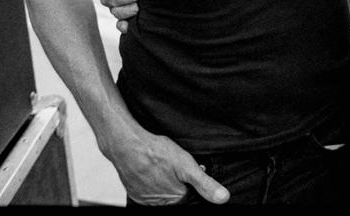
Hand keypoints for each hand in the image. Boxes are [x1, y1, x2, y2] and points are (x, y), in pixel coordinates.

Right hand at [105, 124, 228, 204]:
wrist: (126, 145)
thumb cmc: (155, 152)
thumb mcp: (186, 165)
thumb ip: (205, 183)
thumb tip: (223, 198)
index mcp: (175, 199)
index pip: (190, 194)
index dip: (191, 181)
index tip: (189, 168)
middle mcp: (160, 203)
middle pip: (176, 194)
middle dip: (179, 181)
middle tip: (175, 164)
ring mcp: (145, 199)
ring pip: (162, 192)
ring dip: (166, 181)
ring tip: (163, 164)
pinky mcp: (134, 193)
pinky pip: (148, 190)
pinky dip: (152, 181)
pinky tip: (152, 168)